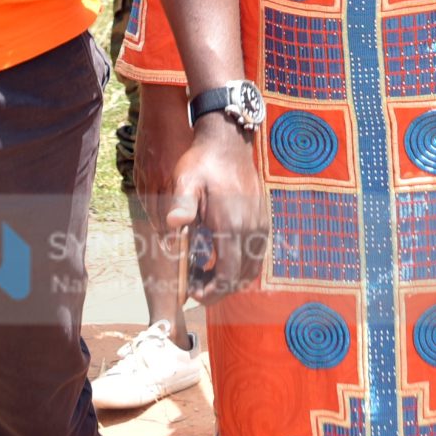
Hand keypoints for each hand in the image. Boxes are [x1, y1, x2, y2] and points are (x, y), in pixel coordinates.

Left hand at [167, 112, 267, 301]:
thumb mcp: (186, 180)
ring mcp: (260, 225)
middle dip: (219, 290)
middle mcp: (251, 228)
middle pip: (240, 276)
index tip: (193, 293)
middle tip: (196, 288)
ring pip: (251, 268)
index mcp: (231, 224)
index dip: (211, 291)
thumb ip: (181, 204)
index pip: (227, 274)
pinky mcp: (263, 220)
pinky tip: (221, 259)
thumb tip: (171, 224)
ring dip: (231, 279)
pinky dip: (241, 266)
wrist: (229, 142)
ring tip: (207, 276)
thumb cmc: (203, 163)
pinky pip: (257, 254)